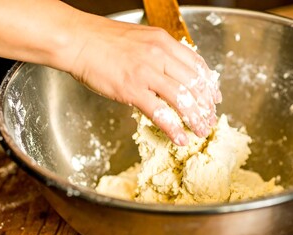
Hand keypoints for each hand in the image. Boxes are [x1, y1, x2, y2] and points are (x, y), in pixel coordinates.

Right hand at [65, 15, 221, 144]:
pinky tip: (180, 138)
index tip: (215, 97)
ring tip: (202, 131)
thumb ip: (160, 53)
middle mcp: (160, 55)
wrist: (78, 40)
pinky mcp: (132, 89)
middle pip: (194, 84)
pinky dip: (173, 128)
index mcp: (164, 42)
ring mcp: (147, 72)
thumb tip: (173, 70)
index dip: (209, 84)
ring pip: (182, 99)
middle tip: (211, 119)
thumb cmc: (104, 40)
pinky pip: (160, 112)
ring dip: (196, 118)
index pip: (197, 65)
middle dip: (206, 105)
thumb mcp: (141, 38)